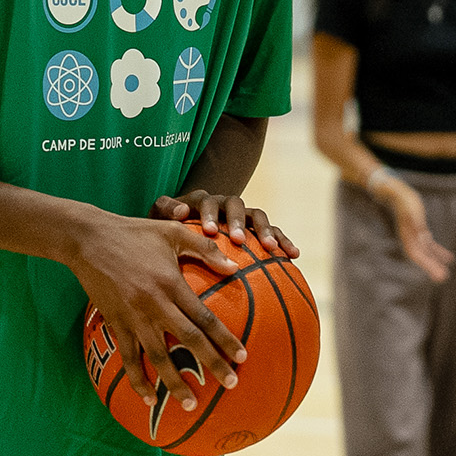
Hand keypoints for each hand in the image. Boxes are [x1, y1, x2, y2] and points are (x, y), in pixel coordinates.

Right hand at [68, 210, 247, 411]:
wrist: (89, 239)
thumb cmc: (135, 232)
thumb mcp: (173, 232)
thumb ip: (205, 249)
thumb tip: (235, 267)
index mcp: (172, 283)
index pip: (204, 318)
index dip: (224, 339)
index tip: (242, 357)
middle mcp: (155, 304)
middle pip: (188, 340)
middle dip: (211, 365)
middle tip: (231, 384)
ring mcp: (133, 316)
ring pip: (158, 356)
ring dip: (174, 382)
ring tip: (190, 404)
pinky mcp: (115, 323)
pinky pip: (128, 357)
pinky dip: (138, 379)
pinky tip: (149, 398)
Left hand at [152, 188, 298, 260]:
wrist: (190, 226)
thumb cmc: (171, 228)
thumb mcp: (160, 219)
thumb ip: (165, 210)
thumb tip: (181, 211)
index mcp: (202, 200)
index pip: (206, 201)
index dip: (208, 214)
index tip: (209, 232)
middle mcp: (224, 204)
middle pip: (235, 204)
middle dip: (238, 222)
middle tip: (238, 240)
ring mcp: (243, 215)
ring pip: (257, 216)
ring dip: (265, 230)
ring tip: (271, 249)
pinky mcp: (257, 228)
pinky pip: (274, 231)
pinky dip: (284, 240)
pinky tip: (294, 255)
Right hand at [384, 181, 453, 281]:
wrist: (396, 193)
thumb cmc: (403, 199)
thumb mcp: (409, 207)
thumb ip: (415, 221)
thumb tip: (424, 235)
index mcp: (408, 235)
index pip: (416, 254)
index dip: (426, 264)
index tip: (435, 272)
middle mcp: (410, 238)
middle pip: (421, 256)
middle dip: (431, 267)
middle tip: (443, 278)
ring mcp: (415, 236)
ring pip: (426, 253)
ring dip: (435, 262)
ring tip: (446, 273)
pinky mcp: (420, 232)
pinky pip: (429, 245)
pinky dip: (438, 252)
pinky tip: (449, 258)